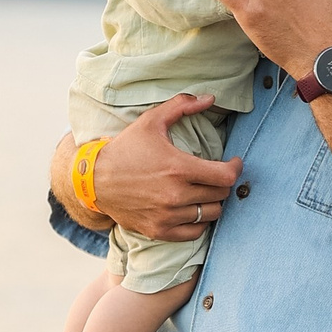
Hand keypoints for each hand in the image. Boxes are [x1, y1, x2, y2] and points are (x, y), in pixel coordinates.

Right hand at [52, 95, 238, 238]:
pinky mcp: (159, 230)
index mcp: (179, 168)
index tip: (233, 162)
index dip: (236, 168)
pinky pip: (195, 233)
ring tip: (204, 190)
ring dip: (212, 202)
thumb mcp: (151, 121)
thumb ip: (182, 105)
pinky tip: (193, 208)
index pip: (226, 177)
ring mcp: (168, 216)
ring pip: (211, 214)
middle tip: (215, 174)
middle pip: (221, 195)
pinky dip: (199, 222)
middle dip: (222, 183)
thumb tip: (210, 98)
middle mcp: (176, 195)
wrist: (95, 179)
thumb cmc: (125, 148)